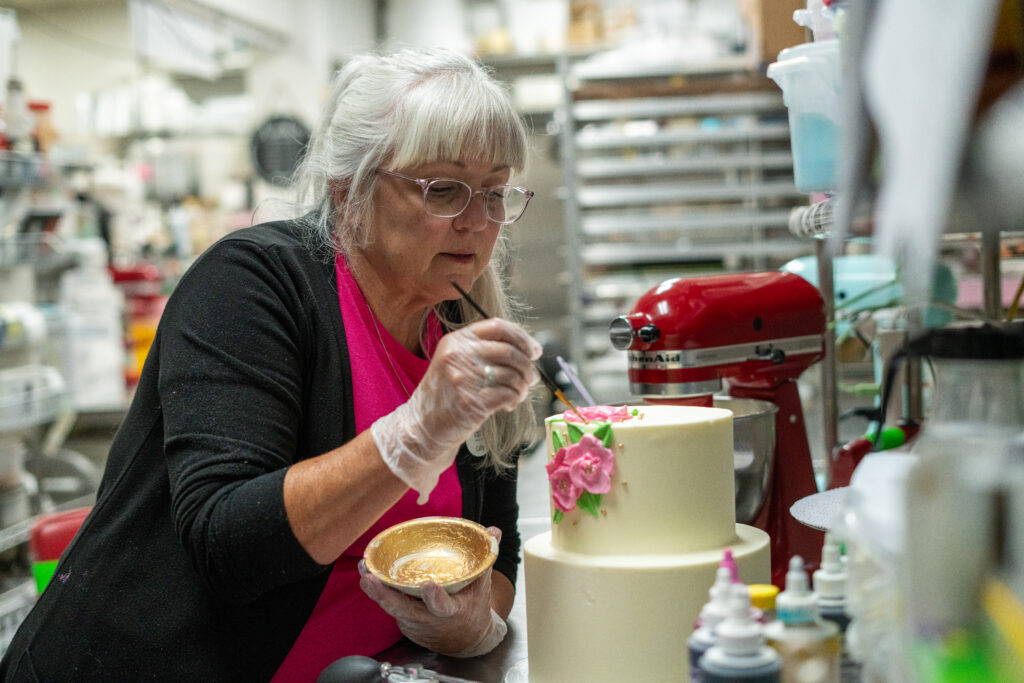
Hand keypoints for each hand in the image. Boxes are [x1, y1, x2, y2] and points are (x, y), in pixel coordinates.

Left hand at [359, 527, 507, 657]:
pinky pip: (390, 606)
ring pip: (392, 608)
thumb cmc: (473, 609)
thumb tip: (493, 530)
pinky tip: (369, 575)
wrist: (465, 640)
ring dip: (376, 591)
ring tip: (364, 572)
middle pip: (404, 609)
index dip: (434, 597)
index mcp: (452, 611)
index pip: (442, 606)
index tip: (428, 585)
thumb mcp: (482, 587)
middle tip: (371, 579)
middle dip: (385, 595)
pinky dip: (380, 592)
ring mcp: (414, 622)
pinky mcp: (404, 622)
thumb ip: (484, 559)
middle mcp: (429, 619)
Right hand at [371, 318, 540, 501]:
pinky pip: (507, 394)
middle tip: (531, 378)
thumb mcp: (455, 362)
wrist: (421, 426)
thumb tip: (527, 351)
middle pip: (509, 351)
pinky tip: (508, 404)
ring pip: (511, 374)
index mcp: (456, 340)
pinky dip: (515, 399)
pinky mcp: (471, 401)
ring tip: (518, 394)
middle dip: (527, 366)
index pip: (498, 326)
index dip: (522, 337)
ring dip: (522, 386)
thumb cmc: (444, 395)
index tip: (534, 350)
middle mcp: (458, 355)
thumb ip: (484, 351)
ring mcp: (463, 378)